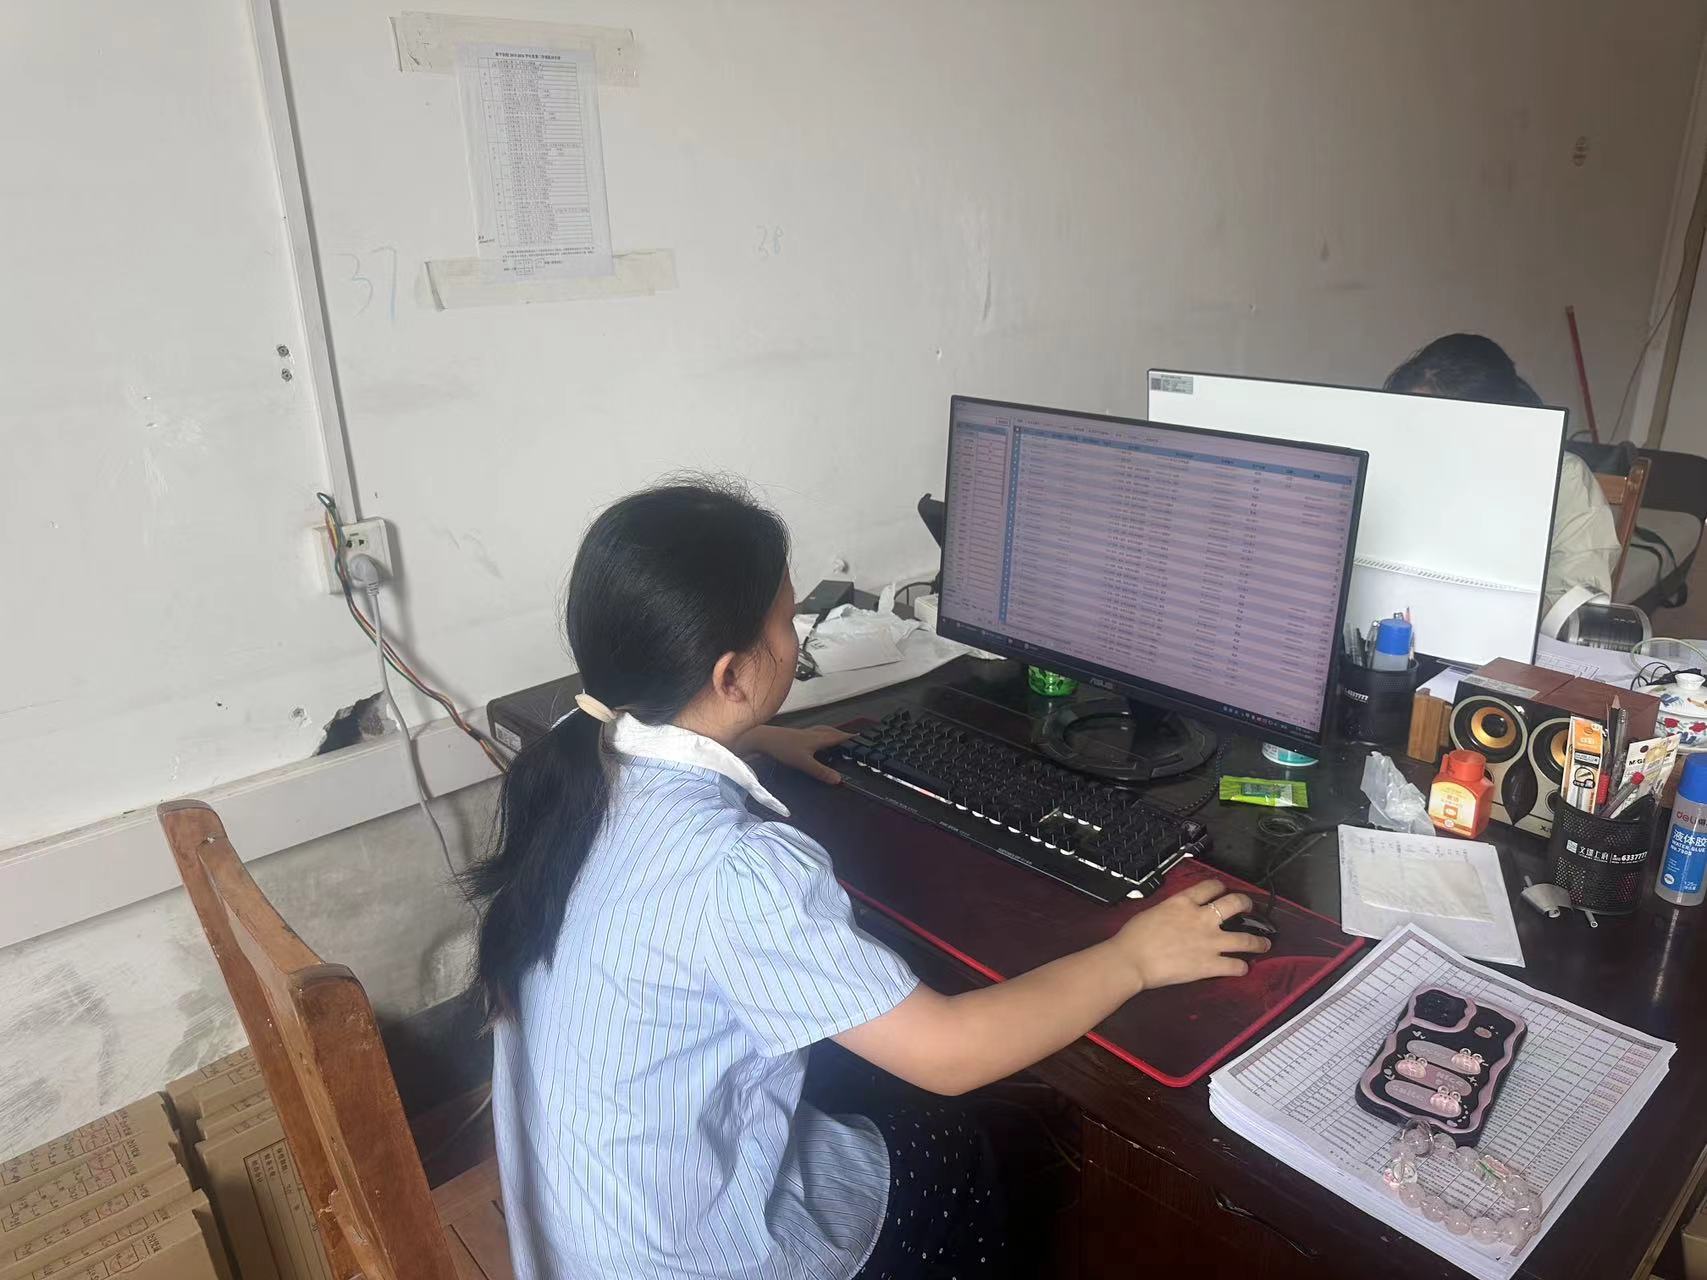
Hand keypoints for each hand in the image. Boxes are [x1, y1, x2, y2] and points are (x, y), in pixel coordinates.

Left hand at [741, 724, 849, 784]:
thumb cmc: (783, 749)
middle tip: (852, 739)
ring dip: (832, 734)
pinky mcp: (796, 735)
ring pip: (822, 731)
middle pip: (832, 732)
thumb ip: (821, 771)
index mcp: (818, 738)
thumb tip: (839, 780)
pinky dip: (820, 736)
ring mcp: (804, 733)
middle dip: (843, 735)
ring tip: (837, 738)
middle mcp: (813, 733)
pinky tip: (815, 741)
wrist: (763, 738)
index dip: (850, 738)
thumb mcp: (804, 763)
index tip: (862, 738)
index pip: (839, 737)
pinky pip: (814, 733)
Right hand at [1109, 878, 1268, 991]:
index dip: (1221, 887)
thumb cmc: (1134, 936)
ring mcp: (1210, 942)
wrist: (1132, 960)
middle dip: (1246, 904)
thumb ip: (1171, 911)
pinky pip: (1235, 966)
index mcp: (1184, 902)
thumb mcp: (1153, 912)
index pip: (1210, 886)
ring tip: (1264, 944)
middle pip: (1235, 904)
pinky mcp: (1210, 965)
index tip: (1223, 890)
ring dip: (1258, 942)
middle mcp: (1202, 918)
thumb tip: (1176, 917)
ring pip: (1245, 939)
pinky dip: (1241, 968)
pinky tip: (1242, 968)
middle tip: (1249, 909)